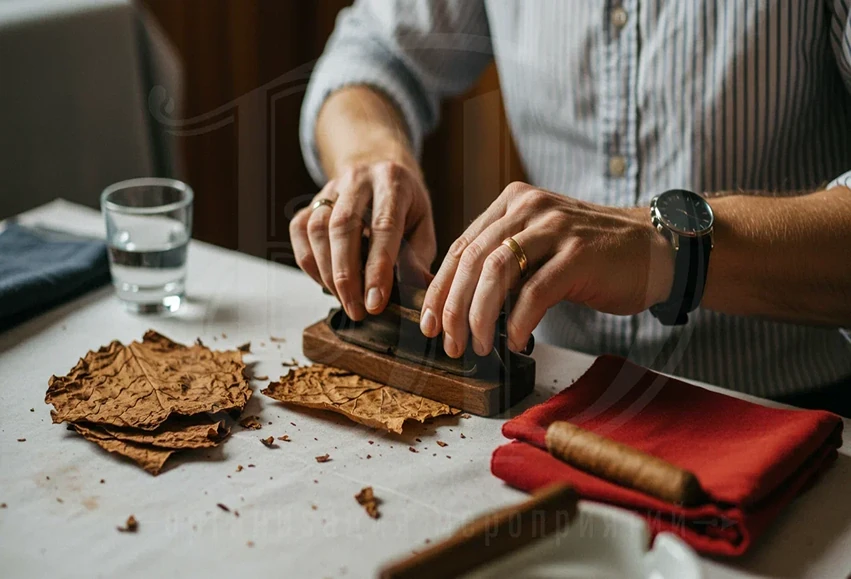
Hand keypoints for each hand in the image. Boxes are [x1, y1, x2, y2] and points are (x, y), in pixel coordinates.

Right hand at [290, 161, 435, 320]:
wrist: (380, 170)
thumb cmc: (405, 206)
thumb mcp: (423, 224)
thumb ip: (418, 256)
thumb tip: (417, 291)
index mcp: (393, 182)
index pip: (383, 226)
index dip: (377, 267)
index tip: (375, 302)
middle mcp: (358, 179)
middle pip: (343, 226)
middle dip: (347, 276)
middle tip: (356, 310)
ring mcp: (331, 187)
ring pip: (317, 229)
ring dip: (328, 272)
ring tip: (344, 300)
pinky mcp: (311, 200)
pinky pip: (300, 231)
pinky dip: (309, 262)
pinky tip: (325, 281)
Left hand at [419, 182, 673, 356]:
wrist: (654, 249)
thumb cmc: (591, 255)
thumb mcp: (539, 244)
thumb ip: (503, 260)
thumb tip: (459, 304)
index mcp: (512, 202)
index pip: (462, 247)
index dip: (440, 288)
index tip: (429, 323)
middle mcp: (530, 208)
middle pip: (473, 260)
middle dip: (453, 308)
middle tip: (450, 343)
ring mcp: (556, 228)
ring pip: (497, 273)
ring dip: (480, 316)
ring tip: (478, 346)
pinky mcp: (579, 255)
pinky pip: (535, 292)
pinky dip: (519, 321)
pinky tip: (515, 341)